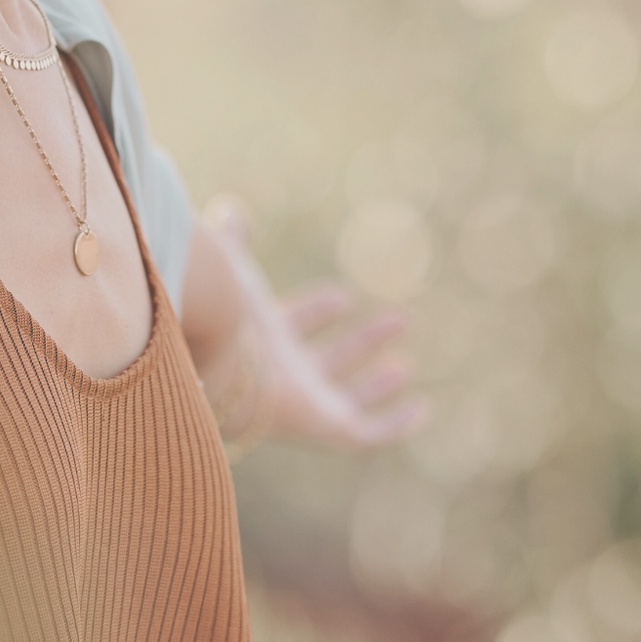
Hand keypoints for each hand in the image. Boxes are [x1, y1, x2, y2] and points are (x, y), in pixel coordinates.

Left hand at [200, 197, 428, 453]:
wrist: (221, 358)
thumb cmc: (225, 312)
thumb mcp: (234, 267)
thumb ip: (233, 242)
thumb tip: (231, 208)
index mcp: (260, 338)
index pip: (294, 325)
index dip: (318, 310)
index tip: (344, 296)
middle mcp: (284, 374)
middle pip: (328, 361)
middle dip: (361, 342)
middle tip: (399, 320)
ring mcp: (307, 404)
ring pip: (348, 397)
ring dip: (377, 383)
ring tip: (405, 365)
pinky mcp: (328, 427)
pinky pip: (368, 434)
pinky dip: (395, 424)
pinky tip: (420, 409)